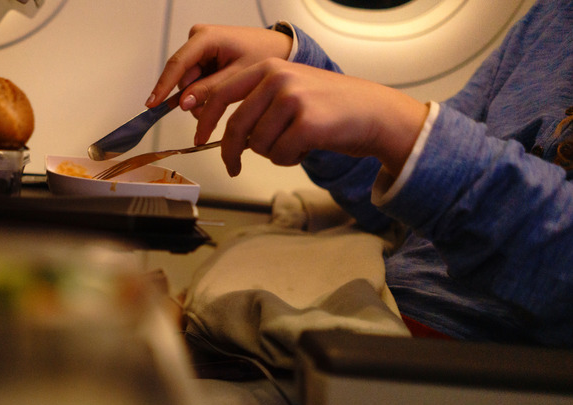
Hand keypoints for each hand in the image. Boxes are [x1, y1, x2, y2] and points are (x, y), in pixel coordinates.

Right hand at [145, 24, 292, 113]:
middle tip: (213, 111)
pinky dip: (205, 92)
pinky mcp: (203, 56)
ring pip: (188, 82)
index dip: (163, 86)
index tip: (152, 103)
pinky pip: (196, 80)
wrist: (279, 48)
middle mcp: (198, 38)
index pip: (178, 64)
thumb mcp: (238, 76)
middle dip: (194, 98)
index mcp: (207, 37)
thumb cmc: (265, 55)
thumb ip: (210, 90)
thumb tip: (183, 103)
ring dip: (201, 97)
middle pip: (183, 77)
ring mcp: (200, 47)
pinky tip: (218, 94)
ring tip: (223, 100)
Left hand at [195, 58, 428, 176]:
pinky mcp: (306, 122)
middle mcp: (277, 78)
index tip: (198, 138)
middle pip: (235, 126)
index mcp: (267, 67)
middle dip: (230, 153)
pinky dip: (289, 159)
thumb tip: (225, 134)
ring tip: (294, 142)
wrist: (373, 113)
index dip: (205, 121)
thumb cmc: (330, 108)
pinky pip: (278, 155)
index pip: (221, 95)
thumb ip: (256, 104)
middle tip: (232, 168)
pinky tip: (306, 148)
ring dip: (272, 153)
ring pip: (257, 145)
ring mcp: (292, 98)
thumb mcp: (288, 91)